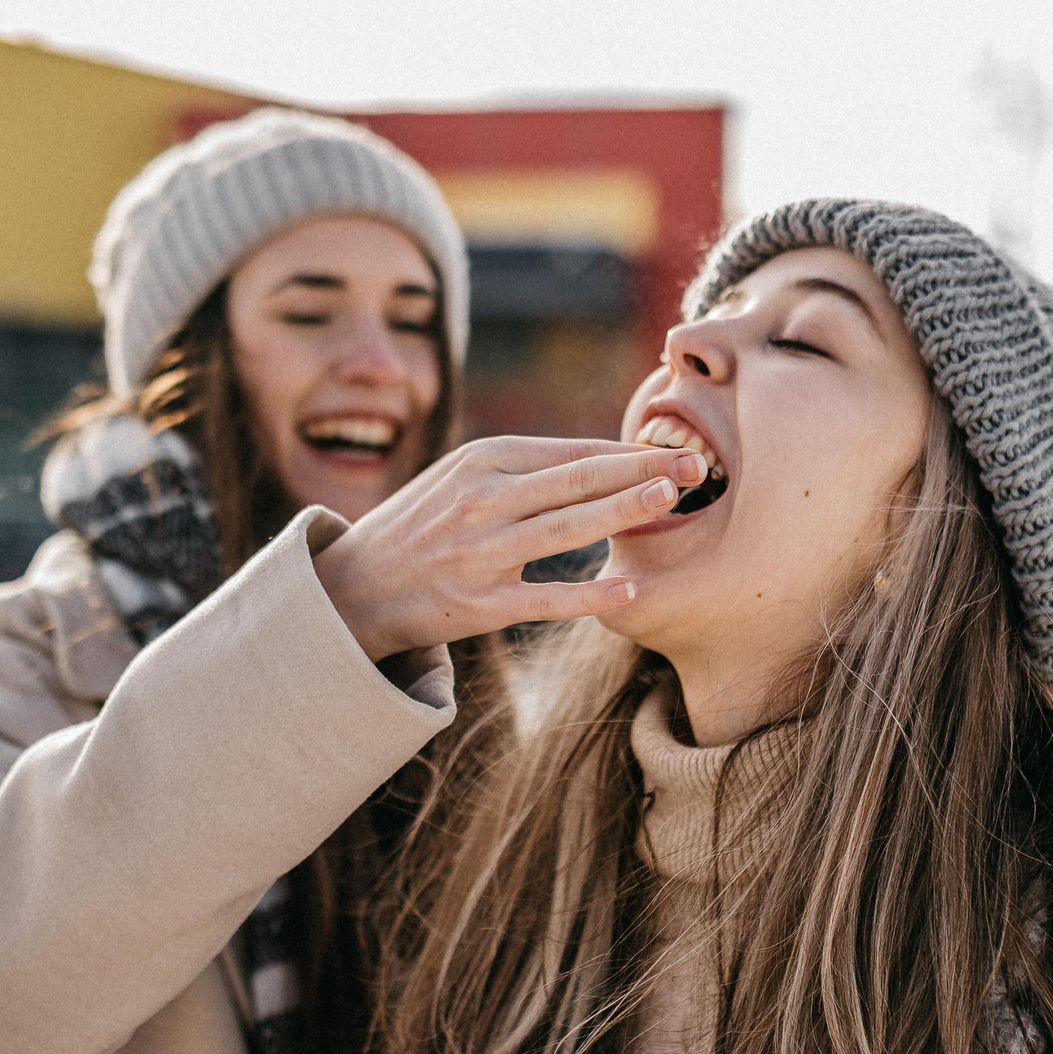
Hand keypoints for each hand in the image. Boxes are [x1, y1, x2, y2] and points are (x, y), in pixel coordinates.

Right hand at [314, 436, 705, 661]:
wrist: (355, 587)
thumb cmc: (423, 525)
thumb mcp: (461, 477)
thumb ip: (524, 469)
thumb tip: (603, 460)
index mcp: (481, 461)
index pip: (571, 452)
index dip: (629, 451)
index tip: (677, 449)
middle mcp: (481, 500)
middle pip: (577, 481)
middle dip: (642, 471)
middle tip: (697, 466)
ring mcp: (480, 553)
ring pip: (565, 529)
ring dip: (623, 512)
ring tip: (670, 501)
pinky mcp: (479, 604)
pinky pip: (545, 599)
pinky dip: (588, 595)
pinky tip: (627, 589)